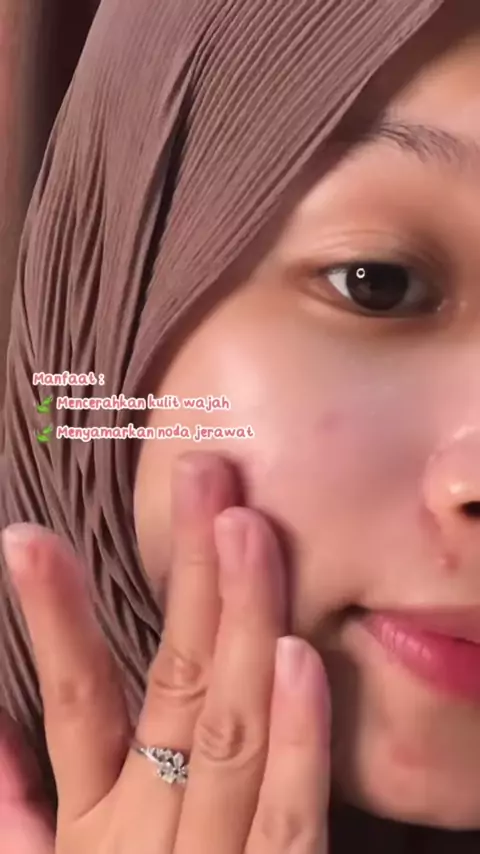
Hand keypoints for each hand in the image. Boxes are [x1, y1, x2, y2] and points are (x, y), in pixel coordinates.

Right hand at [2, 452, 330, 852]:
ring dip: (242, 620)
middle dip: (189, 573)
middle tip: (203, 476)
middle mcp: (151, 824)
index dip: (54, 614)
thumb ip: (18, 809)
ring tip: (247, 527)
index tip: (28, 534)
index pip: (75, 697)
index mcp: (96, 815)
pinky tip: (301, 656)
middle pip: (175, 681)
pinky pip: (289, 816)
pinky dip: (297, 739)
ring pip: (233, 727)